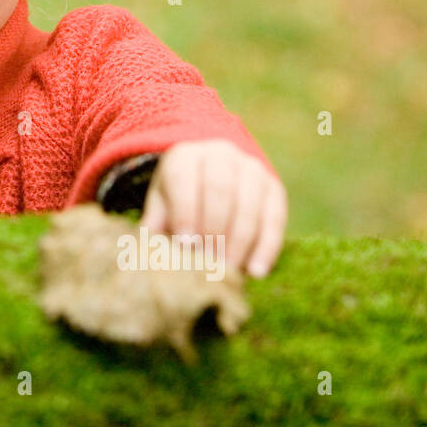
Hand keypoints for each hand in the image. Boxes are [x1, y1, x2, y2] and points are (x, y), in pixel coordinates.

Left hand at [140, 139, 286, 277]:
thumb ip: (155, 221)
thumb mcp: (161, 203)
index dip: (185, 212)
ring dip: (240, 241)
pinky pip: (275, 216)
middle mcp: (220, 154)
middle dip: (215, 229)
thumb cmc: (179, 196)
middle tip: (209, 262)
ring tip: (229, 271)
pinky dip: (267, 245)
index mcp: (185, 156)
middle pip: (220, 189)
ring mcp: (251, 168)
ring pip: (250, 203)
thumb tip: (151, 247)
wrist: (211, 175)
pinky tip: (256, 271)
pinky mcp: (274, 186)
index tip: (186, 245)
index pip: (183, 179)